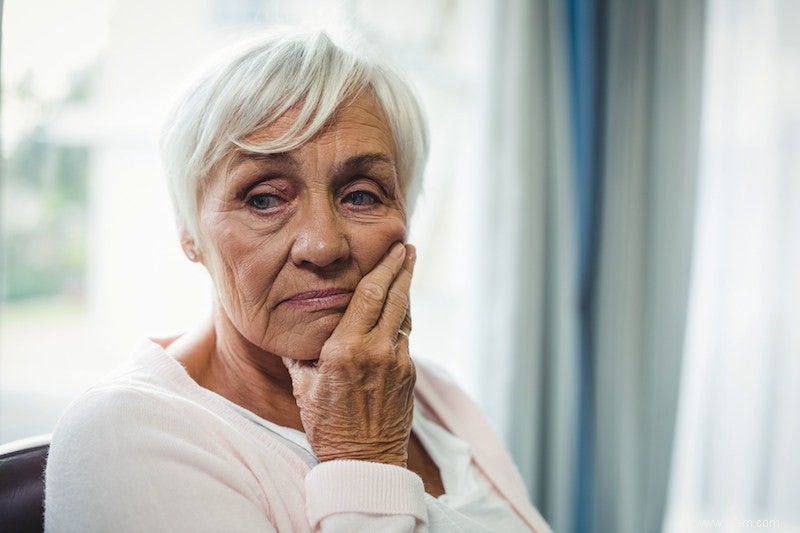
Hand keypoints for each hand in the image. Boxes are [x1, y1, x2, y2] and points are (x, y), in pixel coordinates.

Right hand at [282, 242, 416, 466]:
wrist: (363, 462)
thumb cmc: (327, 426)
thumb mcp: (303, 386)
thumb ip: (302, 354)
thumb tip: (296, 329)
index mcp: (344, 349)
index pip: (368, 295)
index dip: (384, 268)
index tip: (395, 250)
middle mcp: (376, 350)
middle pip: (394, 298)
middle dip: (403, 269)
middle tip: (409, 247)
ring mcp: (397, 362)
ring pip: (404, 315)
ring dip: (406, 291)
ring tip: (408, 269)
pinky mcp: (409, 375)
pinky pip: (406, 337)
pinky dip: (403, 318)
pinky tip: (400, 308)